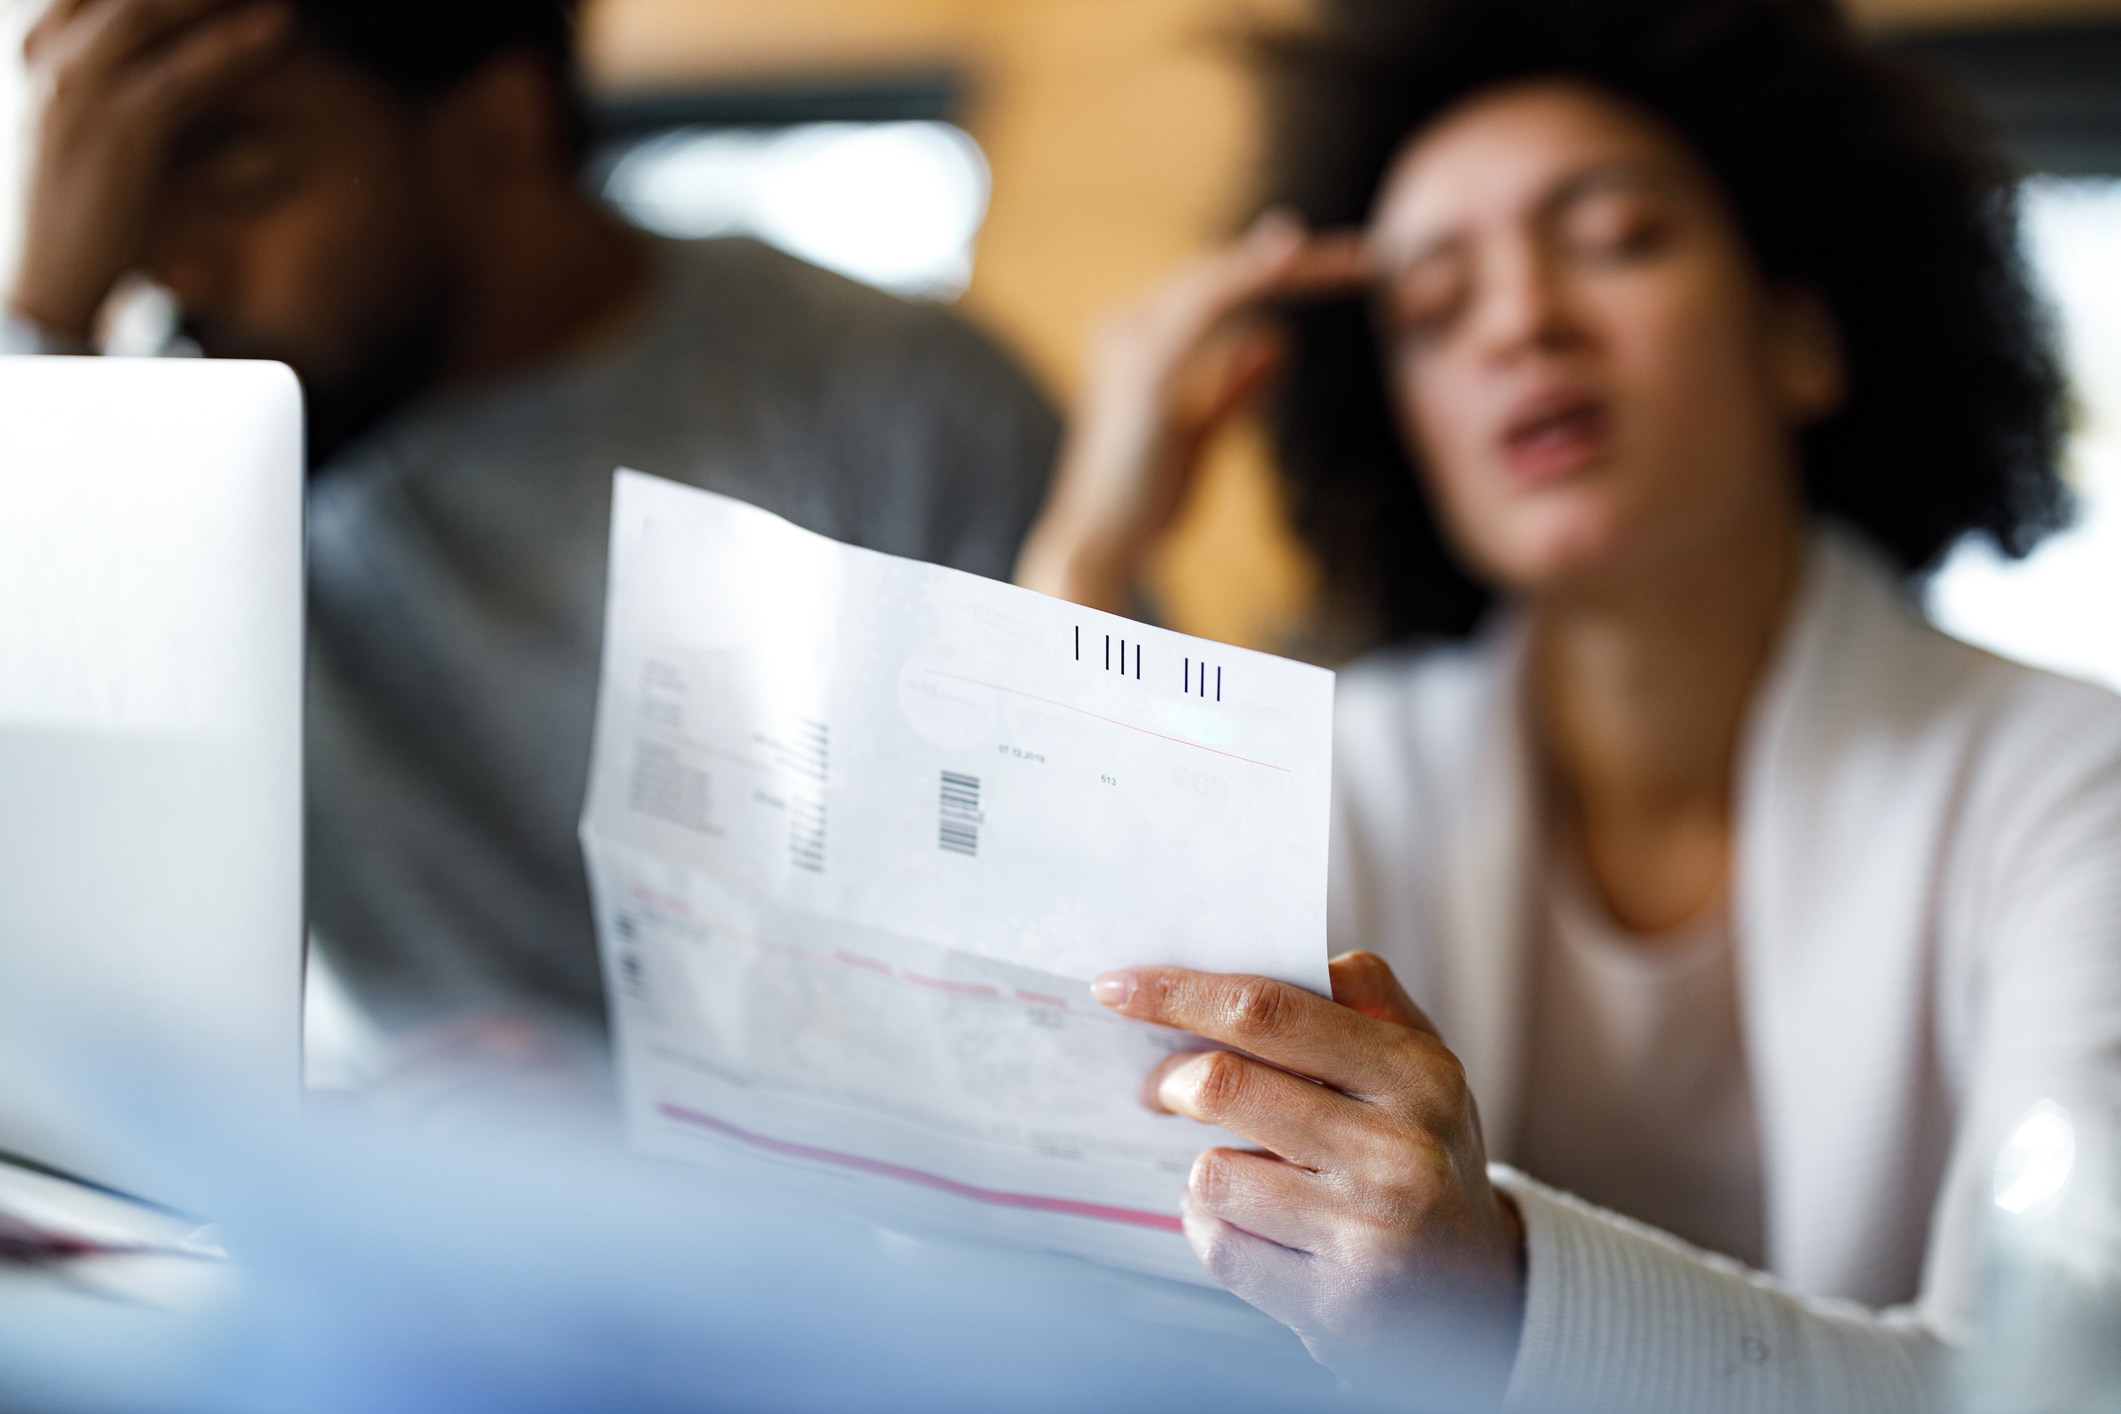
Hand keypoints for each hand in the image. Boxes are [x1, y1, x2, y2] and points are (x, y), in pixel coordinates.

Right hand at [10, 0, 291, 341]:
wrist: (45, 282)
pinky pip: (179, 77)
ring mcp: (74, 92)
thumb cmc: (80, 208)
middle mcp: (48, 58)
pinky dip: (231, 47)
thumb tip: (188, 72)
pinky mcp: (112, 135)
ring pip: (145, 12)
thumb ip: (131, 79)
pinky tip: (276, 27)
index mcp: (39, 47)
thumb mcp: (97, 126)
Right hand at [1013, 211, 1368, 612]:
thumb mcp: (1204, 434)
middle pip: (1221, 277)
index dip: (1272, 275)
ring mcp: (1135, 342)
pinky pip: (1212, 303)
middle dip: (1296, 264)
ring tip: (1356, 261)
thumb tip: (1280, 337)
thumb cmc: (1146, 500)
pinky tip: (1293, 256)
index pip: (1215, 294)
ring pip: (1223, 281)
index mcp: (1135, 342)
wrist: (1103, 542)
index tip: (1337, 266)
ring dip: (1293, 267)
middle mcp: (1128, 328)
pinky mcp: (1150, 365)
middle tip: (1365, 256)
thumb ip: (1235, 387)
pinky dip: (1255, 275)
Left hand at [1092, 952, 1525, 1400]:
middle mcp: (1398, 1151)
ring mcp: (1366, 1233)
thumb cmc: (1427, 1156)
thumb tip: (1260, 958)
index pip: (1269, 1011)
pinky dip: (1214, 1226)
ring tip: (1244, 1173)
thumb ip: (1359, 1000)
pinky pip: (1220, 1244)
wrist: (1482, 1296)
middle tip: (1154, 1086)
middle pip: (1224, 1085)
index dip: (1180, 993)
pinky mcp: (1334, 1304)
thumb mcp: (1423, 1068)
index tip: (1115, 987)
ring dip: (1205, 1167)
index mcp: (1417, 1074)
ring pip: (1212, 1172)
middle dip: (1168, 1079)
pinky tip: (1254, 1225)